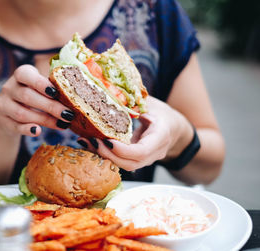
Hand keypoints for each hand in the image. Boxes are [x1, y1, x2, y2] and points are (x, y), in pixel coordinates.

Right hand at [0, 65, 74, 136]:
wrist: (8, 115)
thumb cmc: (33, 97)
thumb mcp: (39, 88)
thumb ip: (53, 88)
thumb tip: (78, 94)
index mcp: (21, 74)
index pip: (26, 75)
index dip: (40, 83)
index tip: (56, 92)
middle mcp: (9, 88)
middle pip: (28, 96)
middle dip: (50, 106)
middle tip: (68, 114)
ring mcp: (3, 105)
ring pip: (22, 113)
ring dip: (45, 120)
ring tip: (62, 125)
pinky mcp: (3, 121)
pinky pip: (15, 126)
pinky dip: (27, 129)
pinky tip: (38, 132)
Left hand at [77, 96, 193, 170]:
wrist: (174, 129)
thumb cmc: (162, 114)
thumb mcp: (151, 104)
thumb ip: (135, 102)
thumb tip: (113, 94)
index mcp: (160, 137)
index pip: (141, 152)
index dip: (122, 150)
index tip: (107, 140)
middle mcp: (154, 153)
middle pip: (130, 163)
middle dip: (108, 154)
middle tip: (91, 141)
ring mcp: (146, 159)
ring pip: (125, 165)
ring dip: (104, 156)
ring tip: (86, 142)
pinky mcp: (136, 160)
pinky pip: (122, 162)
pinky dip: (106, 154)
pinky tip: (91, 144)